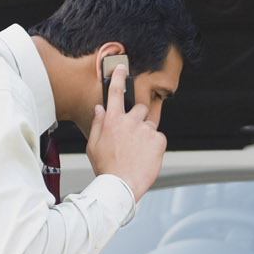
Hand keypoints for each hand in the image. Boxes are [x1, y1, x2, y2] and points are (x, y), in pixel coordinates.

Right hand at [86, 64, 164, 199]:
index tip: (121, 67)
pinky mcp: (159, 140)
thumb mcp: (93, 146)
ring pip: (150, 124)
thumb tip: (100, 109)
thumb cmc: (107, 168)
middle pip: (140, 109)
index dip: (118, 77)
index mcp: (112, 120)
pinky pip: (159, 137)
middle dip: (139, 118)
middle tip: (133, 136)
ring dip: (146, 133)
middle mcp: (130, 121)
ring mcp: (145, 129)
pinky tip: (146, 156)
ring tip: (138, 151)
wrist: (121, 185)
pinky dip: (155, 145)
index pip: (115, 93)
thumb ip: (98, 124)